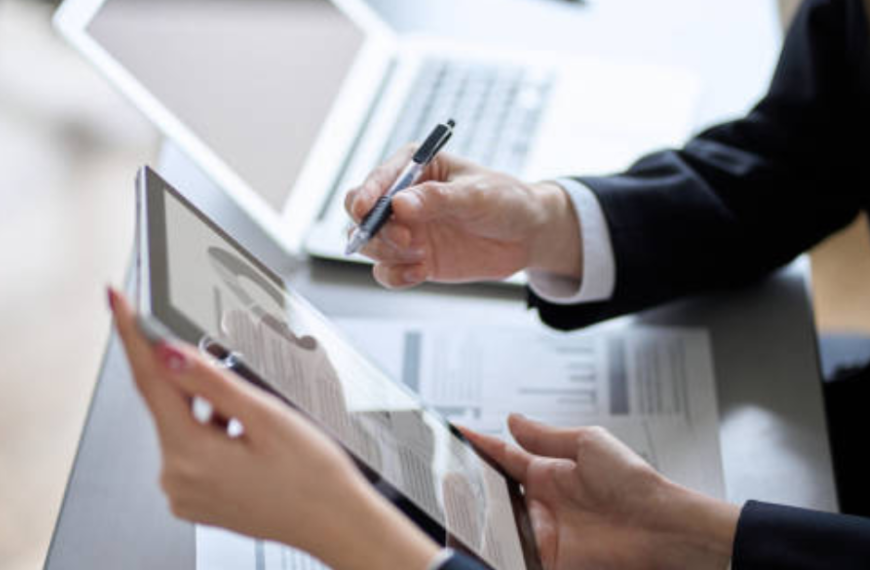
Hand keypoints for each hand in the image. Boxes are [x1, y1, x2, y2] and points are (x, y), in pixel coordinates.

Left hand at [109, 288, 437, 569]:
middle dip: (196, 382)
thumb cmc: (312, 479)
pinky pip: (194, 451)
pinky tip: (248, 441)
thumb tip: (168, 353)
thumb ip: (212, 382)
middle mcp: (178, 478)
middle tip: (241, 388)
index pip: (150, 379)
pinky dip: (214, 434)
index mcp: (190, 455)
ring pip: (185, 426)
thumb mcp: (266, 417)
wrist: (335, 522)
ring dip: (211, 410)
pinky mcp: (198, 499)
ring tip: (259, 426)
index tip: (120, 301)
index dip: (134, 335)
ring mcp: (186, 493)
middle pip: (170, 404)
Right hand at [345, 147, 581, 288]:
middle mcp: (402, 199)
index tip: (365, 211)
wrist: (526, 234)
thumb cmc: (504, 201)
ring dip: (386, 253)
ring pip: (369, 244)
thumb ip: (438, 199)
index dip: (366, 195)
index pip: (377, 179)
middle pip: (361, 214)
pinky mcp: (413, 259)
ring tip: (420, 256)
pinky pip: (387, 271)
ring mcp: (406, 231)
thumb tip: (399, 204)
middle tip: (406, 239)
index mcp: (414, 167)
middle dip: (374, 229)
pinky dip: (396, 276)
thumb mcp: (475, 194)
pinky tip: (419, 272)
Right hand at [462, 415, 739, 569]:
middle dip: (465, 483)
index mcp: (550, 472)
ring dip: (472, 513)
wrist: (659, 528)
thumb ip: (545, 436)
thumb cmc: (634, 483)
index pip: (504, 456)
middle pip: (492, 492)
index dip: (479, 444)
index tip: (453, 432)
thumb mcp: (588, 444)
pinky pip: (510, 552)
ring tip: (448, 500)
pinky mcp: (545, 558)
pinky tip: (472, 535)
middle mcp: (542, 502)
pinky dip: (491, 546)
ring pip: (495, 522)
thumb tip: (512, 419)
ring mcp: (542, 532)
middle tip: (440, 472)